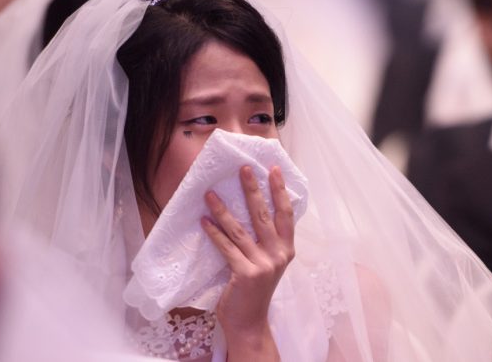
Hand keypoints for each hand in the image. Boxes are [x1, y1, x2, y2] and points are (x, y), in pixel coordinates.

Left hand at [201, 165, 294, 359]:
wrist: (250, 322)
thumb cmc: (256, 289)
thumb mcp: (269, 262)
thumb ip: (267, 241)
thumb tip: (254, 210)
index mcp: (287, 248)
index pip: (286, 213)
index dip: (280, 190)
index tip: (274, 169)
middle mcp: (279, 254)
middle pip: (265, 214)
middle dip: (253, 189)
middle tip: (243, 168)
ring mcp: (263, 264)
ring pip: (240, 229)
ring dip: (223, 209)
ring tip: (210, 192)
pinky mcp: (246, 273)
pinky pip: (227, 247)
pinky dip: (214, 233)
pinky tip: (204, 221)